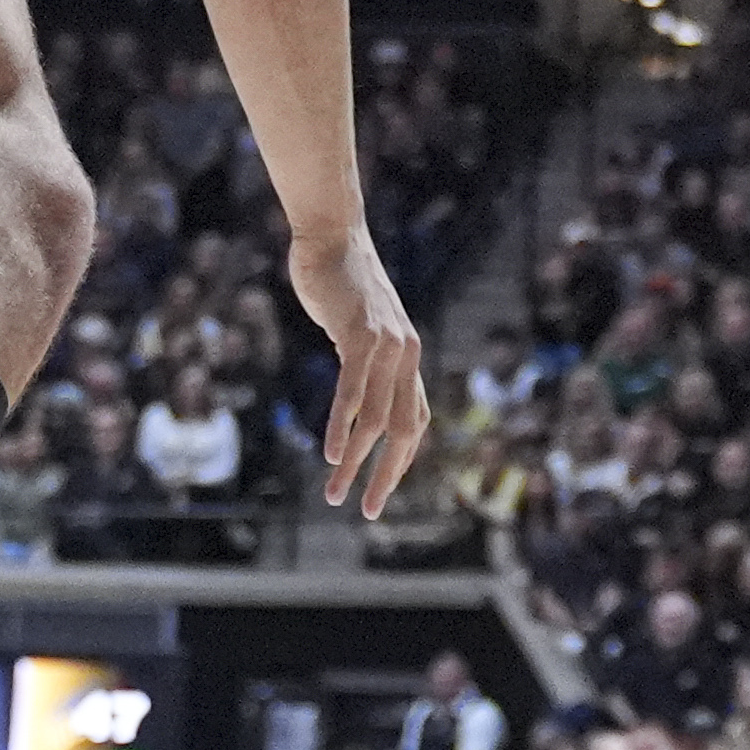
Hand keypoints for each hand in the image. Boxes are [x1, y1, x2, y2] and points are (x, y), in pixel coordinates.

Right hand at [292, 222, 432, 518]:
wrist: (333, 238)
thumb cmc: (340, 284)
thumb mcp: (358, 329)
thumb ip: (364, 358)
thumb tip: (357, 387)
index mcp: (407, 356)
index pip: (417, 419)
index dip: (404, 458)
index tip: (383, 489)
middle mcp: (406, 354)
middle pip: (405, 429)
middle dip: (387, 475)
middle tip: (369, 511)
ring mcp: (388, 344)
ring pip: (378, 418)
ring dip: (357, 462)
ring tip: (336, 493)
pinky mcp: (363, 334)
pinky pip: (354, 390)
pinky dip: (344, 425)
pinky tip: (333, 454)